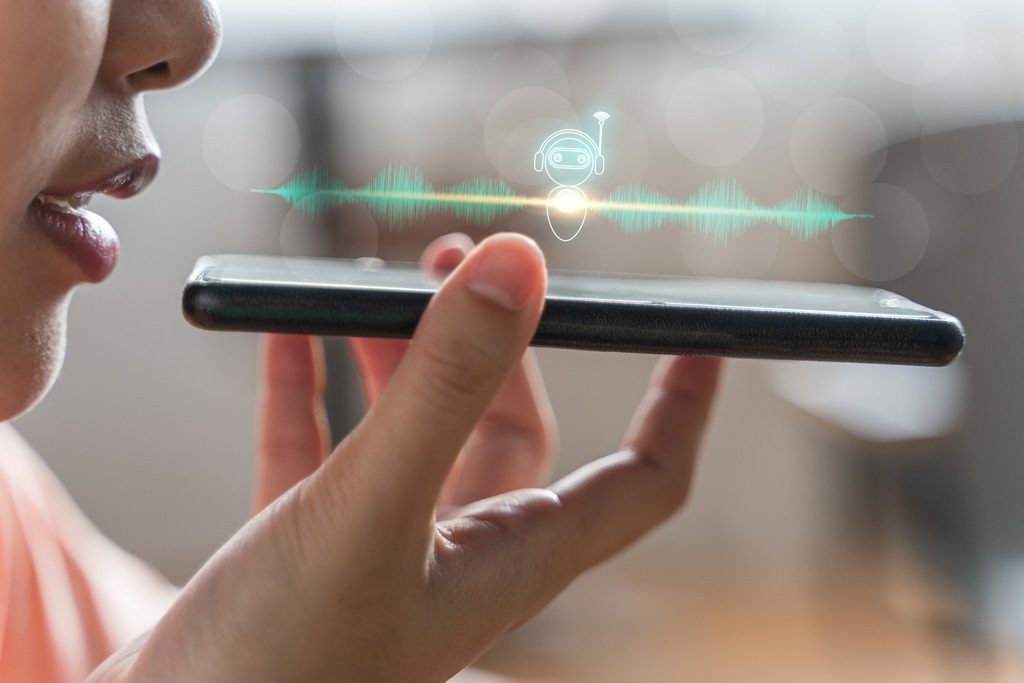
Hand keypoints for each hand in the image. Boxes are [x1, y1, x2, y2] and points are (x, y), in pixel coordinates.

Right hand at [90, 232, 720, 681]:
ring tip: (367, 285)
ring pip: (415, 430)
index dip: (681, 407)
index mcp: (511, 557)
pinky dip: (309, 386)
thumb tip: (517, 264)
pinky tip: (282, 332)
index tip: (701, 333)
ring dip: (398, 352)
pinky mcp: (304, 547)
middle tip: (457, 261)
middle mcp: (458, 552)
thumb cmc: (280, 668)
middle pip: (511, 426)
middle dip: (497, 340)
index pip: (642, 479)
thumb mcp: (369, 512)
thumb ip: (443, 390)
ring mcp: (381, 550)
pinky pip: (320, 447)